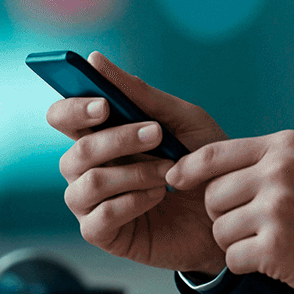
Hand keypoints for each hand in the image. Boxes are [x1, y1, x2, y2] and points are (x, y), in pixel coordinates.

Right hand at [49, 54, 224, 271]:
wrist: (230, 210)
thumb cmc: (203, 162)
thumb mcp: (181, 120)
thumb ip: (140, 94)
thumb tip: (95, 59)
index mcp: (101, 135)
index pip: (63, 117)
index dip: (73, 109)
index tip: (104, 105)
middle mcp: (89, 168)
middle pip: (76, 151)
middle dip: (118, 140)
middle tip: (158, 134)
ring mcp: (93, 203)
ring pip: (88, 183)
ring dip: (132, 173)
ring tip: (168, 172)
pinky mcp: (104, 234)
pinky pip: (100, 218)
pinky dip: (132, 202)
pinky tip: (157, 196)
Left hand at [167, 129, 293, 293]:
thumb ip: (274, 166)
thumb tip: (223, 175)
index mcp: (287, 147)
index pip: (215, 153)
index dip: (188, 170)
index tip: (176, 181)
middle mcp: (278, 172)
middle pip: (212, 195)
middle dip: (224, 216)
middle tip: (255, 229)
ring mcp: (277, 209)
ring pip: (220, 229)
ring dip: (237, 244)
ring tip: (273, 246)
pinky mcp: (278, 248)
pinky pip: (233, 258)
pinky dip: (248, 266)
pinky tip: (277, 263)